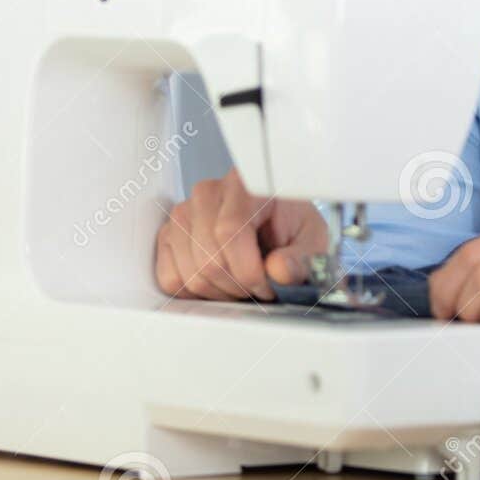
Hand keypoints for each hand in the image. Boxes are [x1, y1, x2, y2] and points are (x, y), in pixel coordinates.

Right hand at [154, 170, 327, 300]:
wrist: (273, 219)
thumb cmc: (290, 226)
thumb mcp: (311, 239)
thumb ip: (301, 258)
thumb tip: (278, 271)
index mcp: (243, 185)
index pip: (230, 232)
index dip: (248, 271)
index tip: (267, 285)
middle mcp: (207, 193)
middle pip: (209, 259)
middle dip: (238, 287)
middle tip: (258, 288)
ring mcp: (182, 214)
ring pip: (190, 274)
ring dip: (220, 293)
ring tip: (241, 284)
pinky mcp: (168, 236)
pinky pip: (171, 279)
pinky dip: (197, 293)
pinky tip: (219, 282)